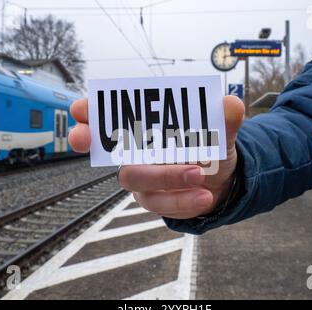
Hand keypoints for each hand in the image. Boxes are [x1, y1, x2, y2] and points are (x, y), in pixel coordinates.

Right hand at [68, 96, 244, 218]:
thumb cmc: (212, 149)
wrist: (224, 181)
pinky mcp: (154, 200)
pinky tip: (204, 196)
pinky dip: (181, 199)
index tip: (80, 109)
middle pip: (108, 149)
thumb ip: (224, 120)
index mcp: (148, 127)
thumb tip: (231, 105)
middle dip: (95, 142)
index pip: (111, 116)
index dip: (91, 111)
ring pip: (136, 178)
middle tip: (85, 139)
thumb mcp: (222, 133)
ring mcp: (143, 178)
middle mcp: (138, 152)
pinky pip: (159, 202)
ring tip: (198, 175)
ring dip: (164, 176)